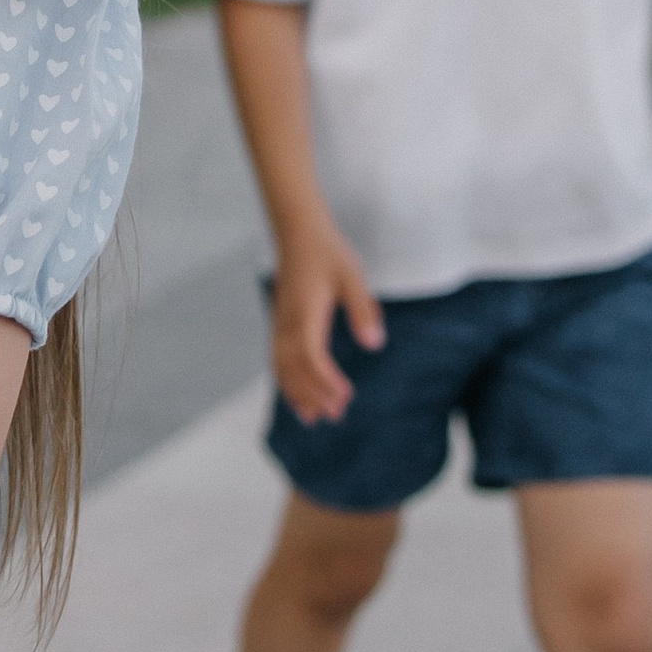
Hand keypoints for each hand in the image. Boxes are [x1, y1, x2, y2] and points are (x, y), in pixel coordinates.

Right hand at [270, 228, 384, 424]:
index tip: (346, 397)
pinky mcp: (280, 324)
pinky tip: (298, 397)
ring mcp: (279, 324)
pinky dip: (285, 382)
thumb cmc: (328, 253)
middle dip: (313, 395)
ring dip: (297, 393)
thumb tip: (374, 345)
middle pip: (293, 369)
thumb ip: (362, 311)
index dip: (326, 380)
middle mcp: (287, 323)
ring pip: (281, 367)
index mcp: (305, 313)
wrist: (298, 233)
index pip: (311, 356)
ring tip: (314, 418)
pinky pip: (277, 359)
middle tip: (336, 416)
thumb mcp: (352, 277)